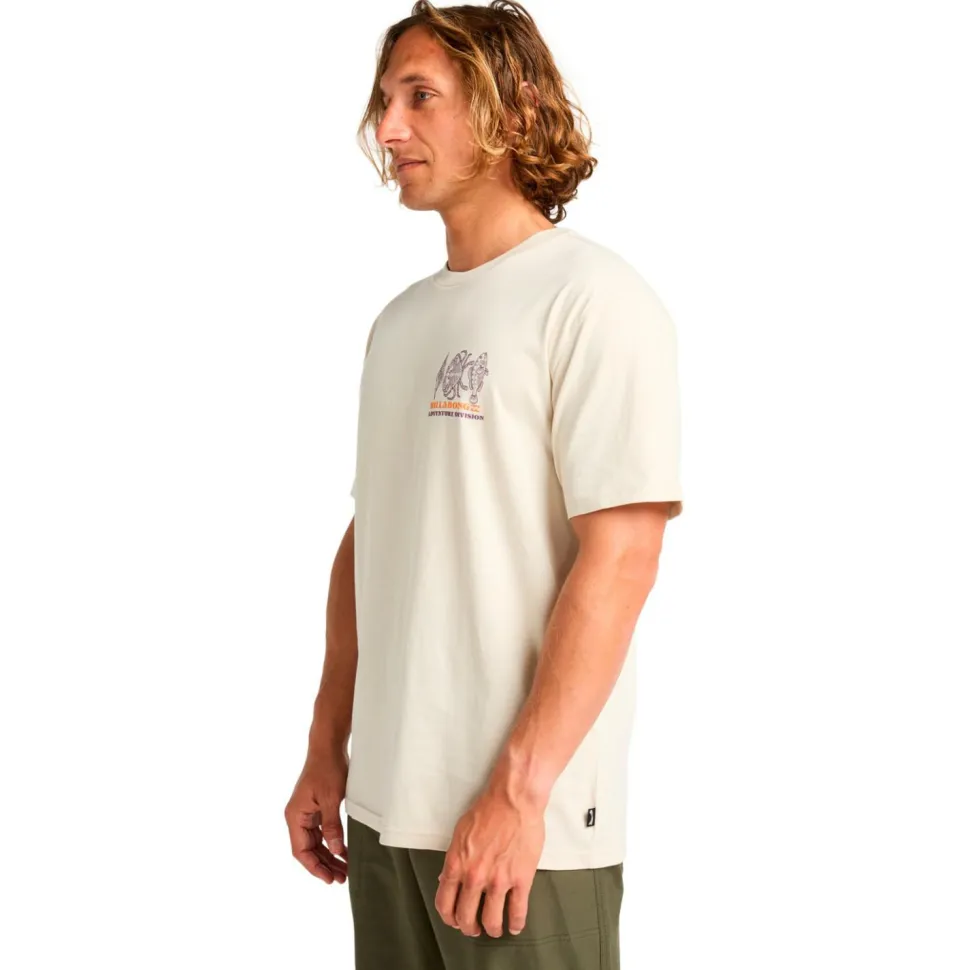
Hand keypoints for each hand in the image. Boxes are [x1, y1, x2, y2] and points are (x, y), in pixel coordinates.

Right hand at [284, 747, 348, 883]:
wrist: (328, 746)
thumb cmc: (327, 769)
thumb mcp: (330, 799)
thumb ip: (332, 827)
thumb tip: (337, 851)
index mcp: (295, 816)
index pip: (301, 851)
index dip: (315, 867)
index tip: (329, 879)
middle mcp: (298, 817)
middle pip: (309, 849)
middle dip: (325, 864)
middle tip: (342, 878)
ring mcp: (307, 813)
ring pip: (316, 843)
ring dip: (330, 856)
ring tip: (345, 870)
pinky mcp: (316, 808)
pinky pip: (322, 832)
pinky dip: (332, 842)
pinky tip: (344, 852)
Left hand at [435, 789, 544, 937]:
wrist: (514, 799)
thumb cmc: (488, 810)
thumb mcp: (461, 833)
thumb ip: (454, 859)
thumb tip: (447, 880)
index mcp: (456, 864)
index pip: (445, 903)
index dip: (449, 918)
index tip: (455, 921)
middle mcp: (474, 877)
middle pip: (466, 917)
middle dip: (469, 928)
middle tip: (474, 929)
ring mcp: (498, 880)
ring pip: (491, 920)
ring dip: (492, 929)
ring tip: (495, 929)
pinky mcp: (521, 879)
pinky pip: (517, 911)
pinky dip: (515, 923)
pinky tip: (514, 925)